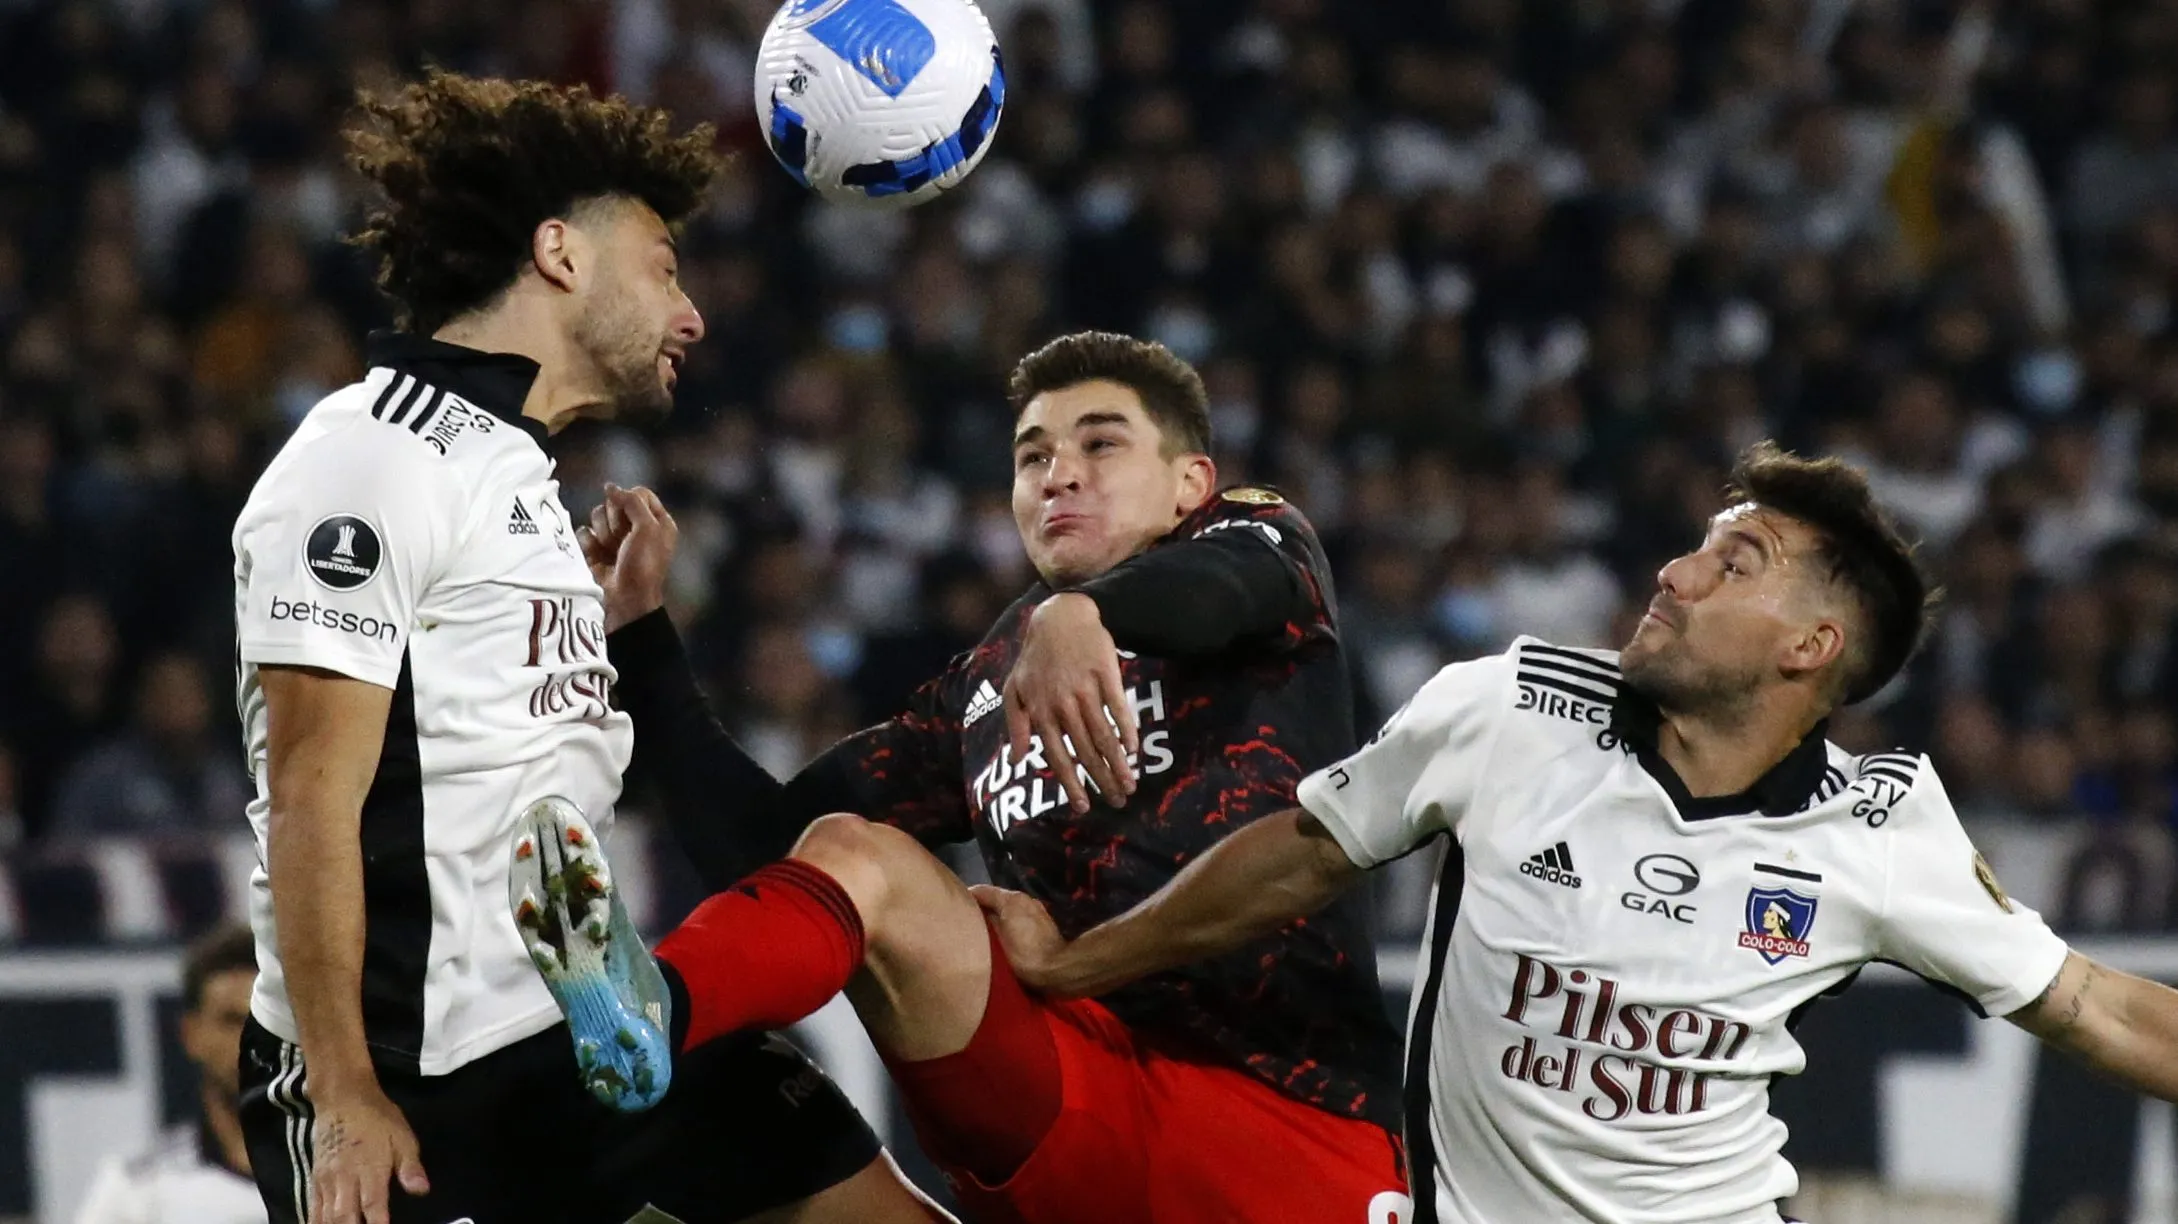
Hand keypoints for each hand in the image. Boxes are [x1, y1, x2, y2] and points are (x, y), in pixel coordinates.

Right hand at [308, 1083, 428, 1223]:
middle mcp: (345, 1178)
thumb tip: (421, 1190)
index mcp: (370, 1169)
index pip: (373, 1206)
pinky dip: (315, 1223)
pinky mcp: (314, 1179)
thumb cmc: (378, 1118)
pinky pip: (312, 1208)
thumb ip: (410, 1167)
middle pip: (344, 1217)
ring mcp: (326, 1180)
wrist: (342, 1098)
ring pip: (326, 1216)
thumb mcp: (402, 1137)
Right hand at [578, 483, 679, 632]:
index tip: (631, 518)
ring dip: (603, 532)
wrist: (625, 601)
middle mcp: (636, 527)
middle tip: (623, 539)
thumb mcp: (648, 528)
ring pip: (597, 514)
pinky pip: (584, 532)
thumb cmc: (644, 565)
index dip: (630, 500)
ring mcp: (614, 538)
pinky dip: (589, 543)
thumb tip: (610, 486)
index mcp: (656, 521)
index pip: (638, 492)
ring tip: (611, 551)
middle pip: (615, 502)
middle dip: (615, 519)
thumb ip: (632, 501)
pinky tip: (597, 557)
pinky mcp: (595, 549)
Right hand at [971, 885, 1076, 994]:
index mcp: (1012, 899)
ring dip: (994, 915)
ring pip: (1008, 908)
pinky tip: (1000, 936)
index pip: (981, 890)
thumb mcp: (998, 938)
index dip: (965, 897)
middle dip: (980, 908)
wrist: (1058, 970)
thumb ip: (986, 921)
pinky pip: (1018, 917)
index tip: (952, 908)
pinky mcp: (1043, 923)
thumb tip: (975, 913)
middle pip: (996, 898)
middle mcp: (1025, 899)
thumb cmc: (1024, 954)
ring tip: (979, 930)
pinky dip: (1007, 922)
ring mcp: (1036, 909)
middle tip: (963, 921)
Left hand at [1004, 593, 1136, 812]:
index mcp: (1040, 711)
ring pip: (1103, 733)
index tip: (1084, 807)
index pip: (1056, 756)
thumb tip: (1016, 759)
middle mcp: (1062, 703)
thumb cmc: (1035, 658)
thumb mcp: (1014, 689)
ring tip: (1130, 784)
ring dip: (1118, 763)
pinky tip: (1134, 748)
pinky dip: (1126, 729)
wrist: (1059, 618)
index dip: (1071, 783)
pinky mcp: (1105, 673)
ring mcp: (1084, 688)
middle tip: (1117, 801)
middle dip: (1101, 780)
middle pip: (1084, 750)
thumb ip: (1015, 725)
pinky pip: (1118, 706)